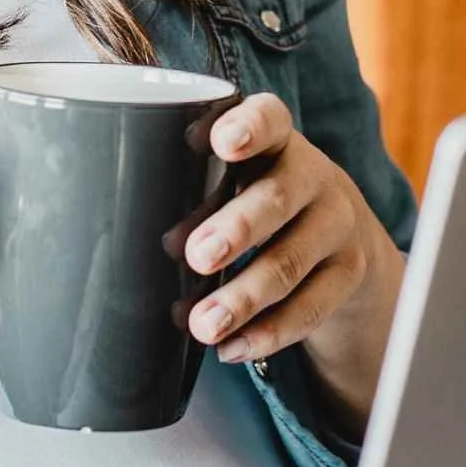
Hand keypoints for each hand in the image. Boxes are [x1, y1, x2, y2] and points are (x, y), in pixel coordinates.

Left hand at [180, 92, 404, 433]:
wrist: (339, 236)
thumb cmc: (256, 198)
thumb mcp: (234, 177)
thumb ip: (189, 186)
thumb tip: (117, 226)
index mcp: (275, 139)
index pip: (268, 118)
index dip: (247, 127)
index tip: (220, 141)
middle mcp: (313, 175)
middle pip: (277, 197)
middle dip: (236, 227)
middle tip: (196, 255)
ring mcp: (336, 225)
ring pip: (291, 262)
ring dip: (243, 297)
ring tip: (202, 325)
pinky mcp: (348, 274)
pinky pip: (311, 308)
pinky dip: (268, 333)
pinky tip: (231, 348)